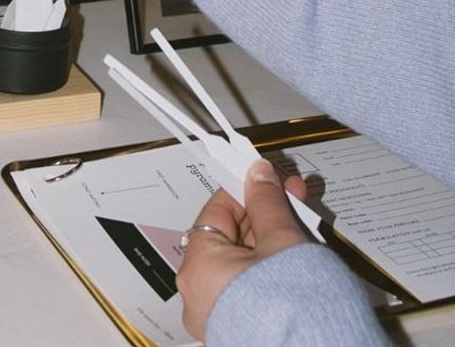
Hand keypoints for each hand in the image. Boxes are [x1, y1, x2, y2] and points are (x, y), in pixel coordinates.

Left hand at [176, 159, 309, 340]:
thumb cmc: (297, 309)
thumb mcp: (283, 241)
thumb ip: (268, 204)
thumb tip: (258, 175)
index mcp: (199, 268)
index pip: (215, 212)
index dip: (244, 189)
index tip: (264, 177)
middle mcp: (200, 295)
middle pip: (229, 237)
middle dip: (263, 212)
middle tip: (291, 194)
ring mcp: (219, 314)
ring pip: (242, 261)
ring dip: (270, 237)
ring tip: (303, 220)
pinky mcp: (239, 326)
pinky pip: (249, 284)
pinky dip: (269, 266)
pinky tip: (296, 252)